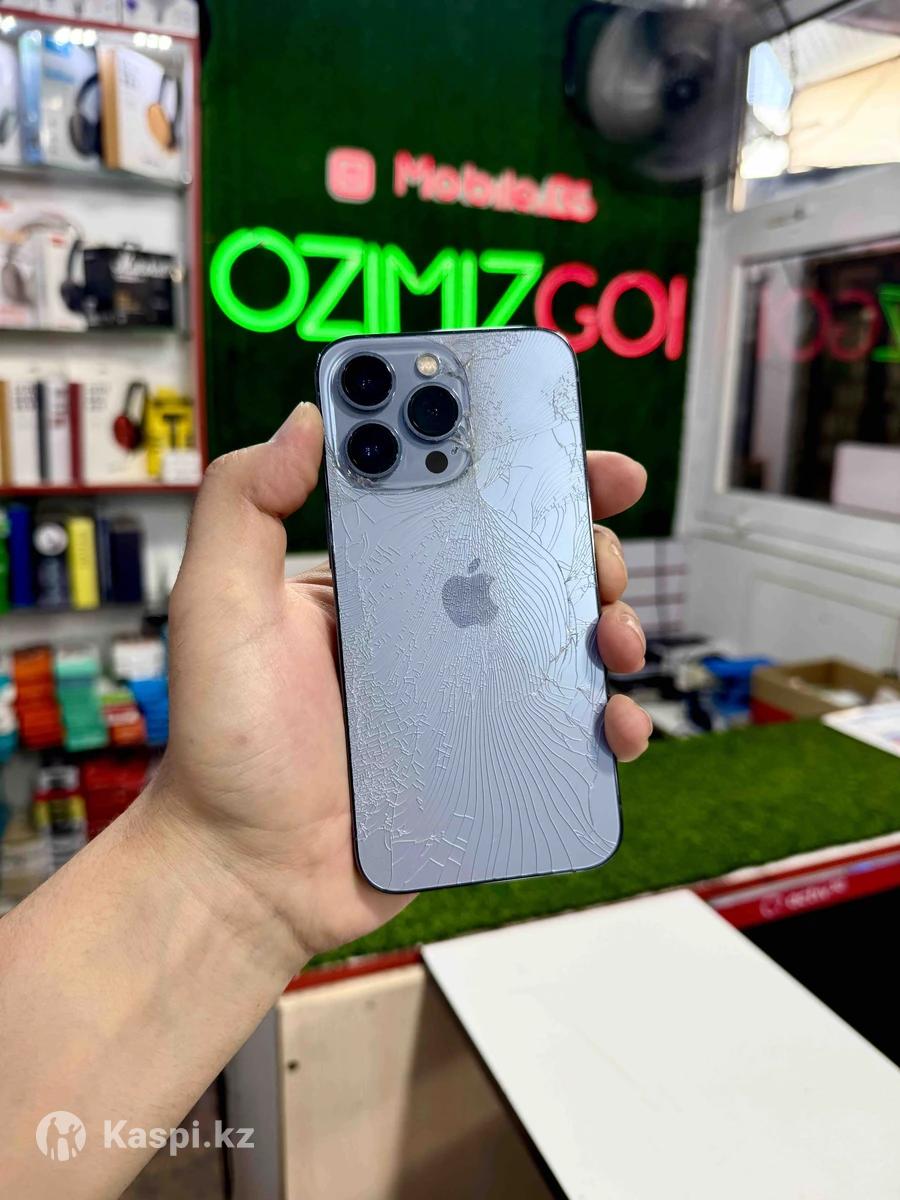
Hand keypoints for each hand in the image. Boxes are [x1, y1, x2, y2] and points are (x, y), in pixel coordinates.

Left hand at [153, 402, 650, 968]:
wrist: (250, 873)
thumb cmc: (226, 744)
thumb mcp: (217, 607)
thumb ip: (243, 505)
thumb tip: (305, 420)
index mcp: (380, 579)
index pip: (460, 501)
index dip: (524, 468)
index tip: (574, 451)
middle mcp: (432, 629)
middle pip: (533, 567)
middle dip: (586, 547)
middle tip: (601, 560)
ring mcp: (467, 696)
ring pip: (565, 643)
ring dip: (612, 626)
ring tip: (615, 640)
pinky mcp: (491, 759)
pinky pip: (566, 730)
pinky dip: (610, 721)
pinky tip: (615, 723)